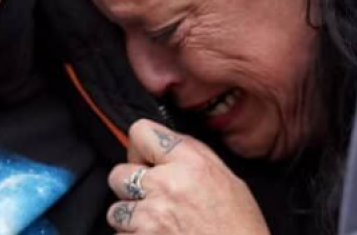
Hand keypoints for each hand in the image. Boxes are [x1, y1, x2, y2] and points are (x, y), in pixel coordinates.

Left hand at [105, 119, 270, 234]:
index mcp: (190, 162)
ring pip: (115, 210)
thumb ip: (192, 159)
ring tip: (158, 227)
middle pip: (118, 174)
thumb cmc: (240, 230)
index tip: (144, 161)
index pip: (140, 132)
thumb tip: (165, 150)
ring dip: (131, 220)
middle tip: (151, 200)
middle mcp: (166, 184)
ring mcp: (150, 216)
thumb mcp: (229, 182)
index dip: (139, 149)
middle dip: (129, 188)